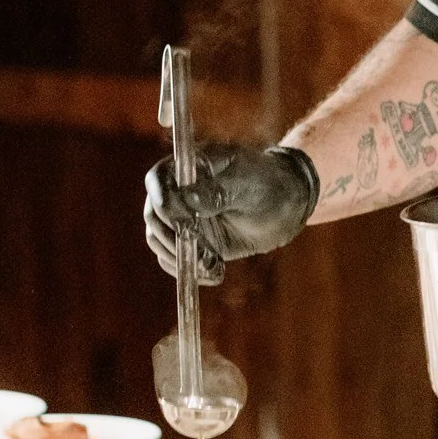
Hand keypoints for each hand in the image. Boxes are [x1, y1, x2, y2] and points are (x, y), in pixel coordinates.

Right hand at [144, 144, 319, 281]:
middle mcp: (177, 191)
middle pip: (154, 214)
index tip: (184, 223)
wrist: (283, 208)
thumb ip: (218, 191)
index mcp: (189, 166)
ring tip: (214, 264)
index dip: (163, 202)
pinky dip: (187, 270)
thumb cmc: (267, 184)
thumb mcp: (248, 183)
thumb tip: (187, 200)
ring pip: (158, 240)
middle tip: (200, 250)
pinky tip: (214, 272)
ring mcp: (180, 218)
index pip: (157, 180)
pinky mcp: (188, 242)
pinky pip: (172, 259)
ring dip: (181, 256)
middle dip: (173, 236)